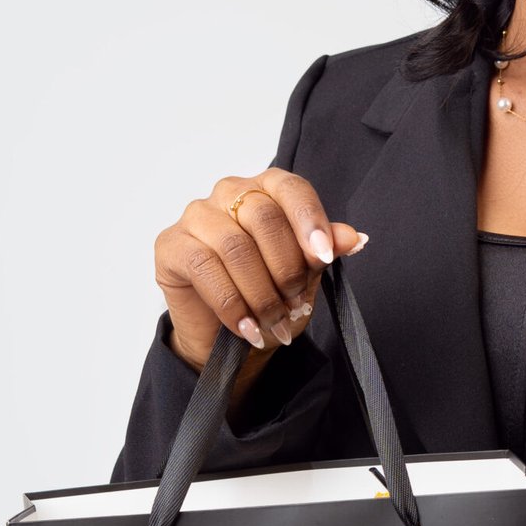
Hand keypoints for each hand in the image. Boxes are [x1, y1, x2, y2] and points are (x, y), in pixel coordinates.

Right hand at [153, 167, 367, 371]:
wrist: (228, 337)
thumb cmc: (268, 295)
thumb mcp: (306, 274)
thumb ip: (324, 250)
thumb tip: (354, 238)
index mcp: (266, 189)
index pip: (291, 189)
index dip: (310, 221)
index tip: (323, 256)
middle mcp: (229, 193)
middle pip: (264, 217)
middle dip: (286, 268)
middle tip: (295, 303)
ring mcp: (196, 216)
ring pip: (235, 247)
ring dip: (261, 293)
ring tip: (275, 322)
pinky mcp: (170, 245)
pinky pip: (204, 268)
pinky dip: (231, 304)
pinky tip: (247, 327)